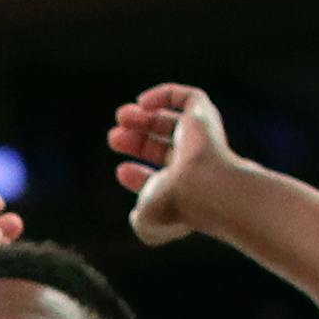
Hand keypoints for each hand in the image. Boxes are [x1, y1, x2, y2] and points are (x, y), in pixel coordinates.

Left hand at [107, 82, 244, 245]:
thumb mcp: (147, 223)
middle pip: (163, 147)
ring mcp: (201, 140)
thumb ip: (139, 222)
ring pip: (173, 122)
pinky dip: (165, 95)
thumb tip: (136, 213)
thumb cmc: (174, 206)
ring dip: (144, 117)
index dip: (138, 175)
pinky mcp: (205, 117)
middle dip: (136, 141)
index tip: (121, 171)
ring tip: (121, 116)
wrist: (203, 187)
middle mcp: (194, 164)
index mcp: (183, 190)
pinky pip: (190, 98)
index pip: (162, 179)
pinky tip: (143, 102)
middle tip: (113, 137)